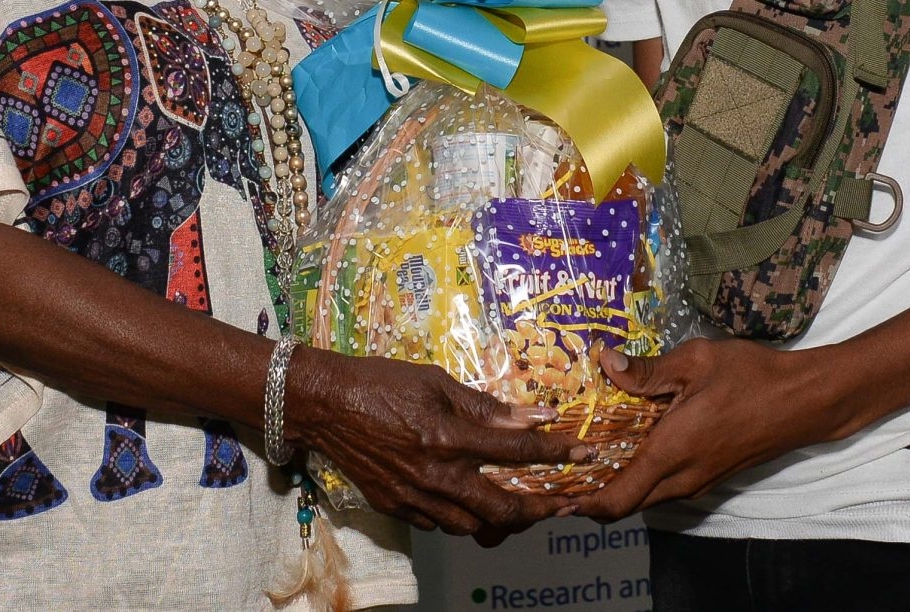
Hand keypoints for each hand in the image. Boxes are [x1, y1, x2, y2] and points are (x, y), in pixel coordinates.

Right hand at [286, 349, 588, 536]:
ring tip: (522, 508)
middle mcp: (436, 475)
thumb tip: (531, 416)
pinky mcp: (398, 509)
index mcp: (448, 436)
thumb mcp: (437, 382)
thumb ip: (485, 406)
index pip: (516, 450)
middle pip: (502, 511)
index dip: (555, 452)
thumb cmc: (383, 383)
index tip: (582, 452)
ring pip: (474, 528)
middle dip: (540, 511)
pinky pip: (442, 527)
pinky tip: (473, 504)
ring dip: (502, 522)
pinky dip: (464, 520)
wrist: (326, 406)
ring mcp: (416, 498)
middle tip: (562, 503)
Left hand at [566, 338, 864, 522]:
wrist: (803, 401)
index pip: (617, 499)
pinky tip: (631, 444)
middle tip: (563, 467)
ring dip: (618, 484)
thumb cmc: (752, 377)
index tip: (555, 491)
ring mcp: (699, 480)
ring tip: (590, 453)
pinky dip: (641, 476)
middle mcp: (682, 477)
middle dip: (592, 493)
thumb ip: (648, 369)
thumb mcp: (696, 361)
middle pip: (626, 503)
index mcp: (671, 452)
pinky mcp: (711, 474)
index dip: (582, 503)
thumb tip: (605, 361)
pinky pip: (665, 486)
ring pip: (646, 496)